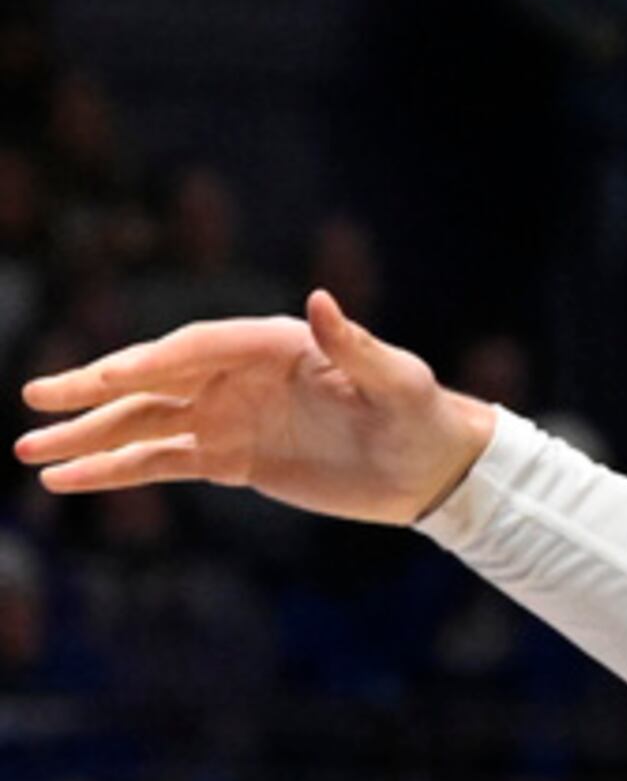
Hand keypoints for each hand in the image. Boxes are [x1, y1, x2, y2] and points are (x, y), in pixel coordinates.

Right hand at [20, 293, 493, 525]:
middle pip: (150, 381)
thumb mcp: (398, 383)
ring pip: (143, 425)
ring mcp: (227, 417)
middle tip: (34, 401)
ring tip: (29, 451)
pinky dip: (116, 471)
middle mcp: (237, 376)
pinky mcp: (229, 458)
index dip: (147, 365)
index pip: (192, 350)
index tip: (100, 381)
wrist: (433, 467)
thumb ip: (357, 347)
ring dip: (88, 438)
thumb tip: (321, 299)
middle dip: (92, 391)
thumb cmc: (421, 415)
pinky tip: (69, 481)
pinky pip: (161, 462)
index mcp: (270, 346)